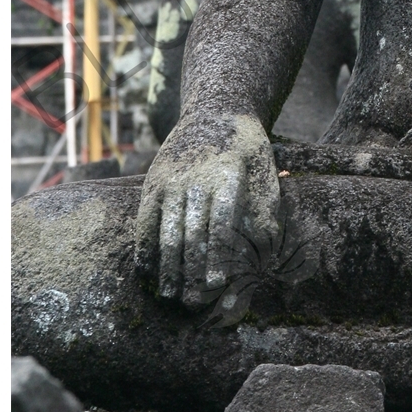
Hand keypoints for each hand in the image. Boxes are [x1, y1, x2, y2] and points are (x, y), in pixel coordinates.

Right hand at [135, 112, 280, 312]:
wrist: (216, 110)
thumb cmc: (248, 149)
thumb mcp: (266, 170)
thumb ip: (266, 207)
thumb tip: (267, 247)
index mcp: (228, 176)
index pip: (221, 223)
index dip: (218, 255)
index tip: (218, 283)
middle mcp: (196, 178)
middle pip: (192, 232)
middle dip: (192, 270)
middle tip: (194, 301)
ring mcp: (171, 179)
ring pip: (166, 229)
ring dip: (167, 265)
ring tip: (170, 294)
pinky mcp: (154, 181)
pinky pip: (145, 219)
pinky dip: (145, 246)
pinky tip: (148, 270)